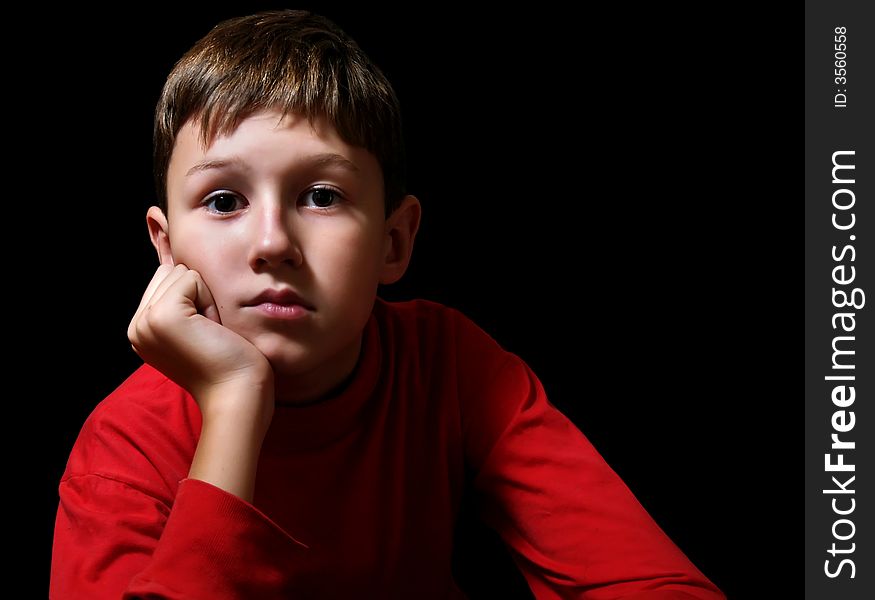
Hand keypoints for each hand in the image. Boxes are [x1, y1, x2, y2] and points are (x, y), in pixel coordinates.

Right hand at [128, 263, 273, 426]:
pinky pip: (191, 278)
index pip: (164, 279)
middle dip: (197, 295)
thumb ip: (179, 302)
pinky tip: (212, 329)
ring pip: (180, 273)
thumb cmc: (227, 362)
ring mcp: (145, 321)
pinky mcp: (162, 316)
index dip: (194, 299)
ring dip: (205, 299)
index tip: (203, 333)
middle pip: (170, 272)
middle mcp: (136, 326)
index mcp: (140, 330)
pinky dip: (209, 300)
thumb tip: (180, 265)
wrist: (237, 393)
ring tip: (209, 333)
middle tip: (207, 333)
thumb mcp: (194, 329)